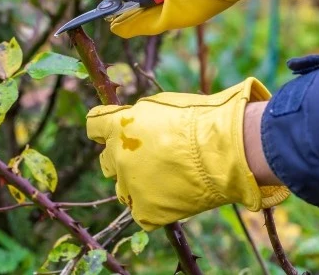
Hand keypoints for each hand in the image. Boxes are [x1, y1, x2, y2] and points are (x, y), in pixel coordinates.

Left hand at [86, 78, 288, 230]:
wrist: (225, 150)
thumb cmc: (200, 119)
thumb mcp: (163, 105)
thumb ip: (139, 116)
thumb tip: (132, 119)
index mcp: (119, 126)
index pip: (93, 126)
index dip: (104, 129)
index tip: (115, 131)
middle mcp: (118, 156)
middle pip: (106, 160)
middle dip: (123, 157)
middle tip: (149, 157)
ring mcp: (130, 185)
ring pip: (123, 188)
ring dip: (136, 183)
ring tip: (166, 178)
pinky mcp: (146, 211)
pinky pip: (140, 213)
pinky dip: (153, 208)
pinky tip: (172, 197)